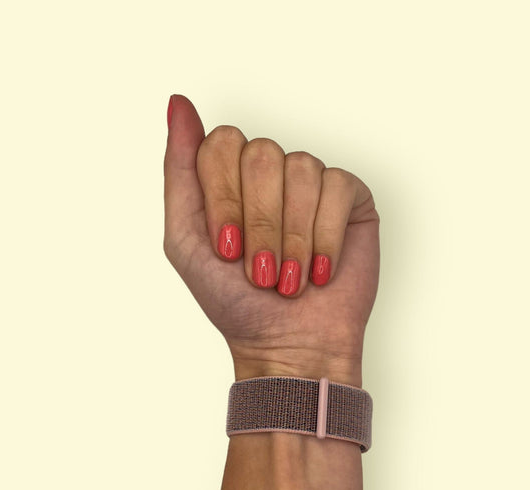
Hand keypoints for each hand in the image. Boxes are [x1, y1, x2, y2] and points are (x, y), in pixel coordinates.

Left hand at [163, 95, 379, 386]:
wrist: (288, 345)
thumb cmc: (235, 303)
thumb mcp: (184, 240)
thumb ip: (179, 172)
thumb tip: (179, 104)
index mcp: (229, 179)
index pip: (221, 143)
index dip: (224, 200)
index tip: (227, 249)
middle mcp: (269, 174)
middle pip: (261, 153)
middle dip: (259, 223)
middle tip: (260, 270)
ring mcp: (310, 183)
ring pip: (301, 169)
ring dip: (292, 238)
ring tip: (290, 277)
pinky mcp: (350, 198)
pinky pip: (337, 187)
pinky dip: (325, 238)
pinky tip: (319, 269)